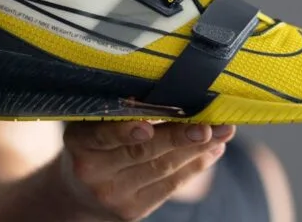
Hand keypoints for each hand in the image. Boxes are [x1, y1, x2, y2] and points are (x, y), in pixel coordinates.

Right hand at [57, 121, 235, 220]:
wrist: (79, 194)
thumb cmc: (94, 145)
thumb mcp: (93, 124)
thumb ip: (121, 111)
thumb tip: (172, 91)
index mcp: (79, 142)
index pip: (102, 135)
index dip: (125, 131)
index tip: (148, 125)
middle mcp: (93, 171)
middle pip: (142, 152)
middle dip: (179, 137)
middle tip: (208, 126)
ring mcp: (114, 195)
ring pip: (163, 169)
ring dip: (197, 149)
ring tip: (223, 132)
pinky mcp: (133, 211)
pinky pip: (171, 186)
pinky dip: (195, 166)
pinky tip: (213, 150)